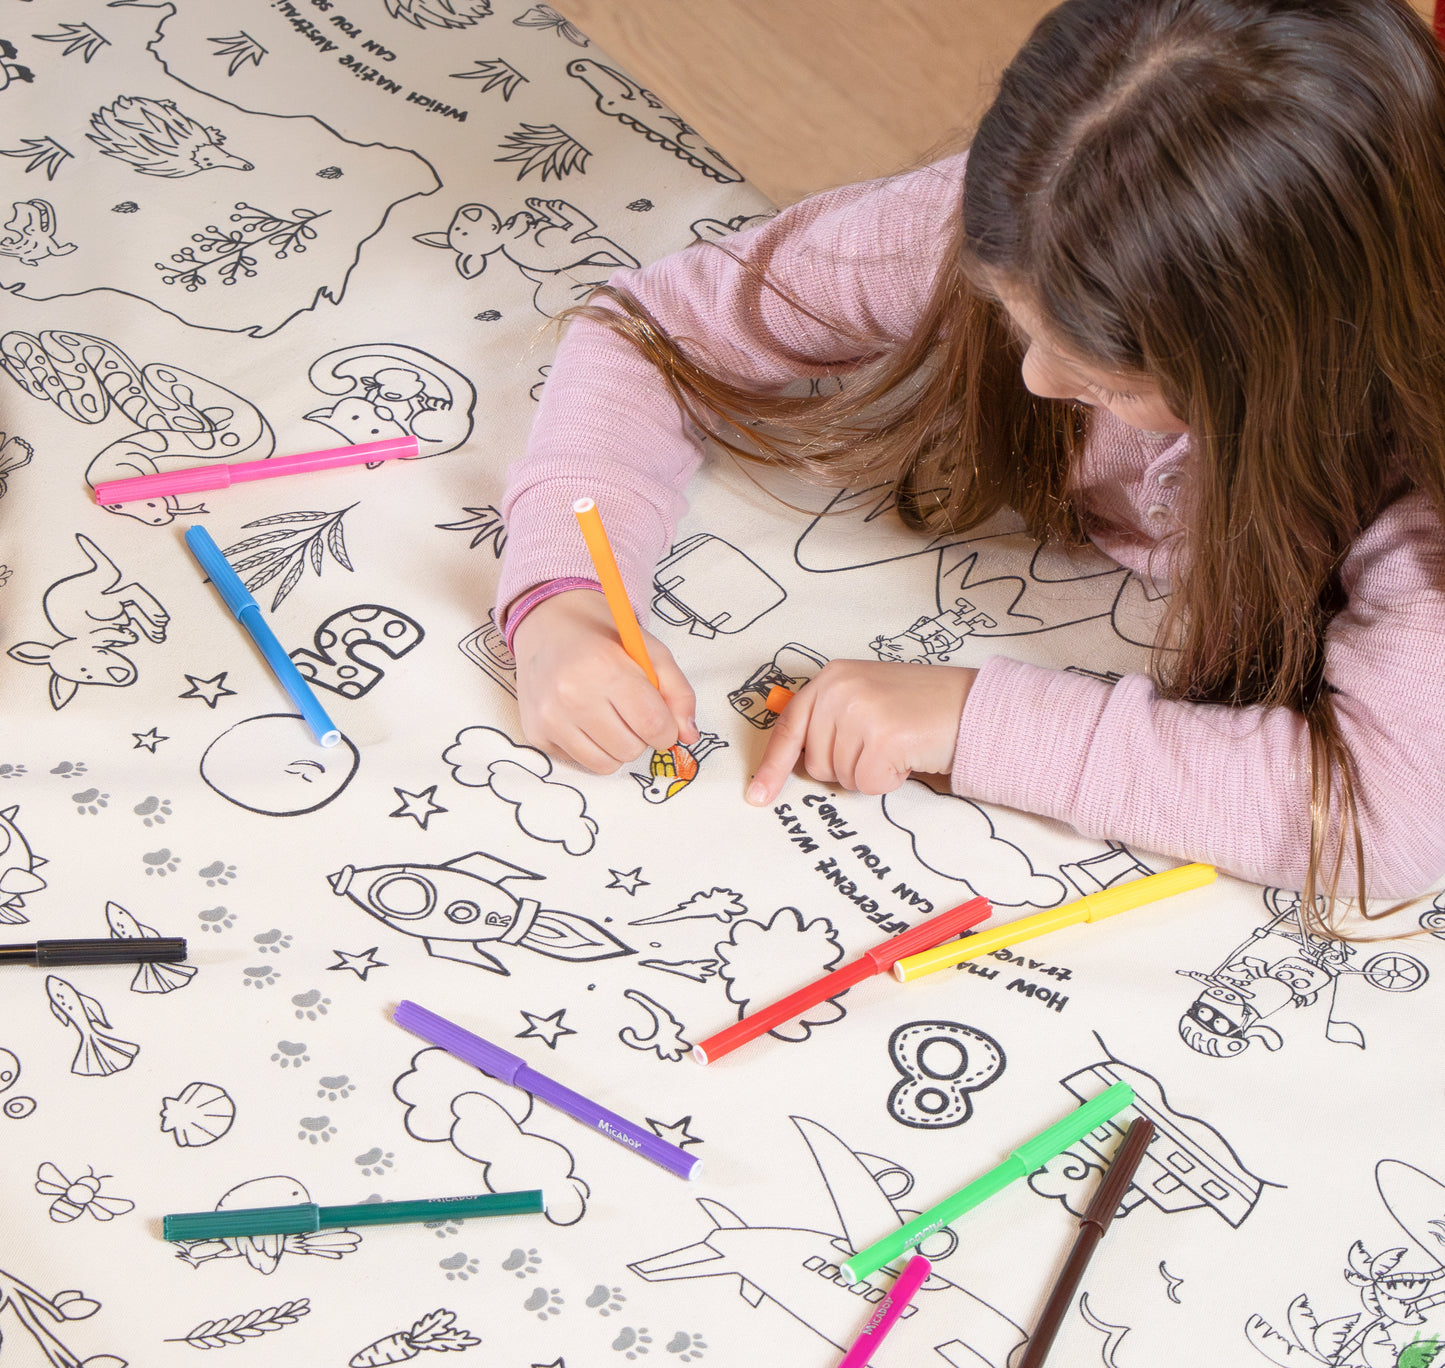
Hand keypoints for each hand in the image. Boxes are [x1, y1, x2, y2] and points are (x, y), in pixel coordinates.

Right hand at [510, 589, 697, 771]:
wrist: (548, 623)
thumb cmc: (605, 638)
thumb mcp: (651, 651)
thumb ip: (678, 692)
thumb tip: (689, 736)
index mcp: (606, 667)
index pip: (652, 724)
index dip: (667, 730)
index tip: (662, 721)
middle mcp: (572, 694)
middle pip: (631, 749)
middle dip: (640, 736)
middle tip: (630, 712)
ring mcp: (549, 717)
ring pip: (606, 765)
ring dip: (617, 748)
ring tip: (609, 718)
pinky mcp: (535, 733)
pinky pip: (580, 762)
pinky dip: (591, 748)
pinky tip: (584, 720)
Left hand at [745, 659, 973, 805]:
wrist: (974, 704)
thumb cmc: (923, 707)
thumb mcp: (866, 698)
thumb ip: (830, 719)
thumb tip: (795, 761)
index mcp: (831, 678)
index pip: (788, 728)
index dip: (772, 766)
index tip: (757, 795)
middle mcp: (839, 690)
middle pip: (814, 763)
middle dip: (845, 766)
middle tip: (880, 745)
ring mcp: (860, 712)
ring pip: (841, 777)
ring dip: (870, 773)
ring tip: (897, 746)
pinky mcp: (883, 737)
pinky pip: (868, 783)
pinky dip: (889, 781)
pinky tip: (907, 756)